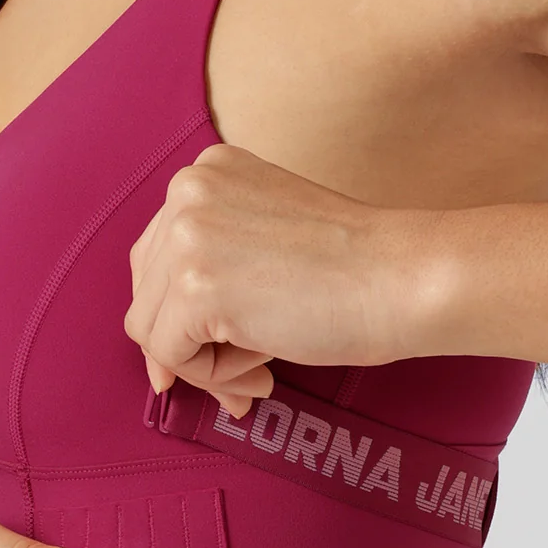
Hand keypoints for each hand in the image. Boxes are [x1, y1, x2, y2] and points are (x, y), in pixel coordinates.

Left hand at [125, 143, 410, 416]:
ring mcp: (187, 235)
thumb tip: (161, 357)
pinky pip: (170, 355)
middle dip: (188, 343)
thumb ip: (212, 270)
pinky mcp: (195, 287)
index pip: (159, 254)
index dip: (181, 311)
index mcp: (207, 169)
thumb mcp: (264, 238)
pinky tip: (264, 372)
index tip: (217, 347)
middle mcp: (186, 190)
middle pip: (146, 291)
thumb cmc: (353, 268)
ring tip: (262, 372)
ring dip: (205, 364)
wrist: (400, 277)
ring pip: (151, 328)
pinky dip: (212, 377)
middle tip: (246, 375)